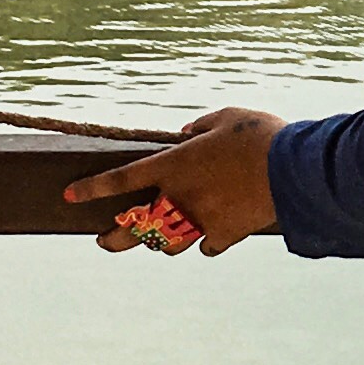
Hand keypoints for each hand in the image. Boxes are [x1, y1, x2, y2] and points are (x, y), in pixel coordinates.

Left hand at [62, 107, 283, 257]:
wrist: (294, 169)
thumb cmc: (259, 135)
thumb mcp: (227, 117)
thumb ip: (201, 125)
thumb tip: (188, 133)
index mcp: (174, 165)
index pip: (121, 179)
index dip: (92, 188)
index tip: (69, 195)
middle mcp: (181, 198)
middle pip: (135, 228)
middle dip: (114, 239)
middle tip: (103, 241)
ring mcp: (202, 220)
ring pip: (168, 244)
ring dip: (159, 243)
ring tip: (156, 242)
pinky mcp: (227, 234)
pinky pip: (207, 247)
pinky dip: (205, 245)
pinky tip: (208, 242)